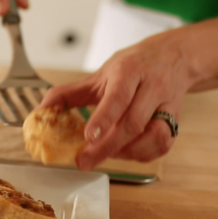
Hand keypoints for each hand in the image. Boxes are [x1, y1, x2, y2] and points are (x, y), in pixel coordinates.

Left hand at [40, 34, 192, 169]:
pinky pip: (163, 144)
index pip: (119, 96)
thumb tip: (40, 111)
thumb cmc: (132, 67)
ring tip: (106, 153)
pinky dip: (142, 154)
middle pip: (133, 122)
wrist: (173, 57)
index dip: (105, 118)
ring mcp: (167, 104)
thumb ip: (68, 93)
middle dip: (107, 146)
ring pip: (153, 136)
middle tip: (85, 161)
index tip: (89, 137)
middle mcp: (151, 87)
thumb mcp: (99, 75)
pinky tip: (125, 152)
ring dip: (127, 151)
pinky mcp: (177, 120)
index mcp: (129, 71)